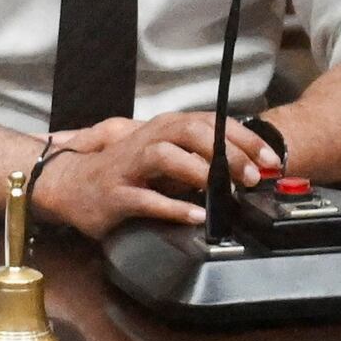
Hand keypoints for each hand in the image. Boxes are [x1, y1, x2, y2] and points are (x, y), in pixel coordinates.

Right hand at [31, 111, 285, 234]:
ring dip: (200, 171)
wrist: (70, 183)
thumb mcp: (164, 155)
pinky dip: (173, 207)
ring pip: (166, 156)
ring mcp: (130, 166)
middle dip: (228, 152)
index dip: (245, 140)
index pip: (212, 123)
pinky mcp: (115, 194)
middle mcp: (149, 140)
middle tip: (253, 176)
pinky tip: (195, 216)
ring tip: (225, 189)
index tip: (271, 160)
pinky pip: (146, 199)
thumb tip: (246, 165)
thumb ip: (198, 155)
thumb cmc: (124, 169)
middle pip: (193, 132)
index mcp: (166, 128)